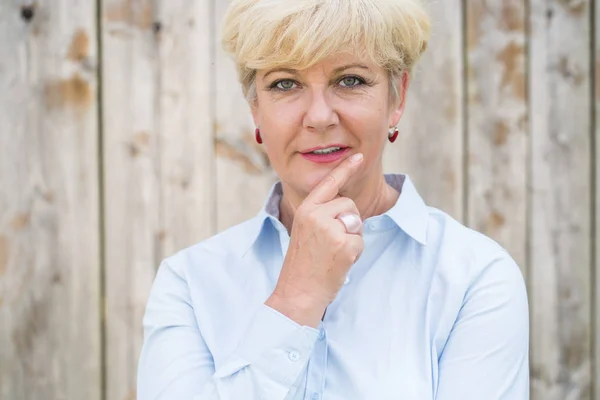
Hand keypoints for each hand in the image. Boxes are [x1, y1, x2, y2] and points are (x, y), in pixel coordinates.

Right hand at [266, 153, 364, 327]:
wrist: (297, 292)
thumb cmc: (303, 265)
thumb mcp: (305, 232)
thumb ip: (321, 216)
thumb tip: (346, 208)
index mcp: (306, 210)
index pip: (329, 184)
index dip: (346, 169)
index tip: (359, 157)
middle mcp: (316, 215)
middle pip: (349, 205)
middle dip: (349, 222)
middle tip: (333, 244)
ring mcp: (330, 229)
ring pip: (356, 222)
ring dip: (352, 238)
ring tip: (334, 253)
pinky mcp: (343, 244)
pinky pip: (360, 241)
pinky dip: (354, 254)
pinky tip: (338, 263)